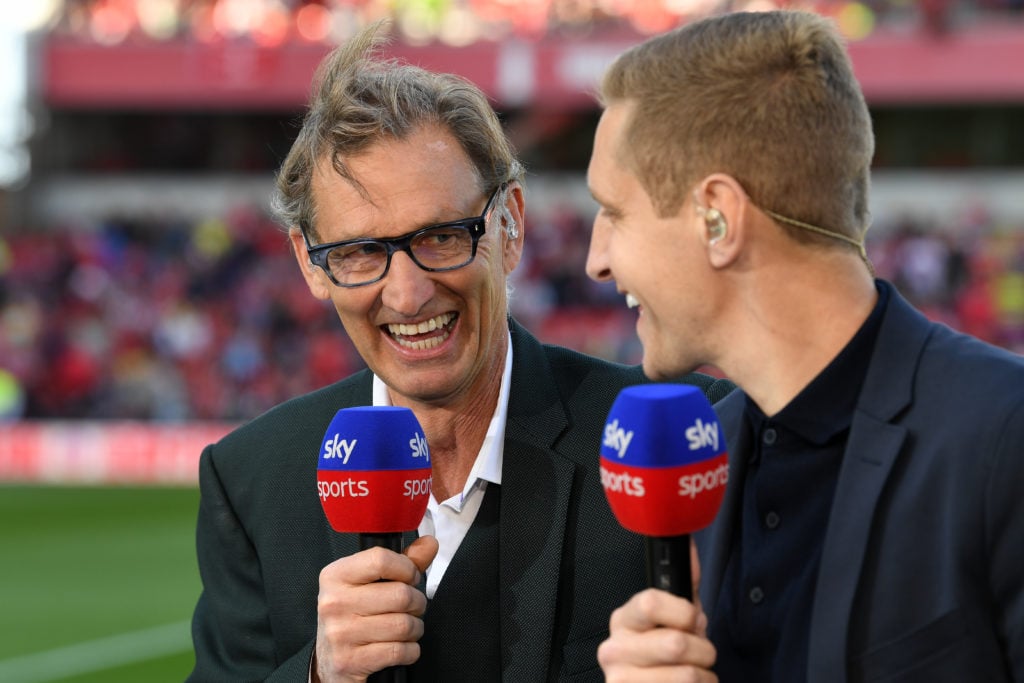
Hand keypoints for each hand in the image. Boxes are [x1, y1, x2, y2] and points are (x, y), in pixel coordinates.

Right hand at [313, 535, 438, 681]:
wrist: (330, 661)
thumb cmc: (353, 616)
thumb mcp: (371, 583)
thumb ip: (402, 562)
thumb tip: (429, 543)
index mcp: (336, 575)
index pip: (381, 559)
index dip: (407, 568)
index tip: (410, 577)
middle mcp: (333, 602)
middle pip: (400, 595)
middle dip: (417, 603)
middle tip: (412, 607)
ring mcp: (340, 633)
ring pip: (404, 625)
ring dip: (415, 628)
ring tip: (406, 628)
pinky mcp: (349, 661)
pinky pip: (399, 651)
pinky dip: (410, 650)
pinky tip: (400, 647)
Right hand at [598, 541, 715, 681]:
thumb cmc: (665, 655)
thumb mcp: (674, 616)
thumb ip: (684, 582)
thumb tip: (688, 542)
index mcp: (624, 620)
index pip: (651, 602)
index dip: (684, 613)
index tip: (692, 620)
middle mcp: (614, 649)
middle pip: (675, 643)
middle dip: (702, 650)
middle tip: (698, 653)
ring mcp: (621, 680)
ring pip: (687, 676)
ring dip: (704, 676)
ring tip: (693, 673)